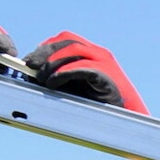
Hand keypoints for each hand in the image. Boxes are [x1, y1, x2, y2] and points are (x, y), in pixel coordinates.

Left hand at [23, 30, 145, 113]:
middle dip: (45, 52)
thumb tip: (33, 77)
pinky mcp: (106, 75)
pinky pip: (82, 67)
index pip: (65, 39)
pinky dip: (64, 73)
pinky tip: (53, 83)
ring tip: (42, 79)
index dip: (45, 47)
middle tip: (30, 67)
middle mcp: (99, 53)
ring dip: (53, 63)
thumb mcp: (76, 88)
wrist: (129, 120)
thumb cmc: (102, 106)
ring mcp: (104, 62)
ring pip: (73, 50)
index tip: (30, 61)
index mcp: (92, 53)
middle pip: (67, 40)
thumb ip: (60, 79)